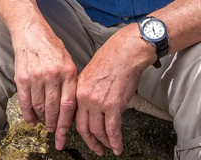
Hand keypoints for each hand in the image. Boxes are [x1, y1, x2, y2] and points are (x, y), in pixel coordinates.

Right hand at [13, 14, 77, 150]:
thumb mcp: (67, 59)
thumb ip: (70, 81)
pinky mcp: (23, 77)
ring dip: (42, 120)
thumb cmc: (51, 45)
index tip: (64, 136)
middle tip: (54, 133)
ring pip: (40, 108)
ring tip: (44, 123)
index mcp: (68, 71)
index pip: (69, 105)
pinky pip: (25, 103)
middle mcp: (54, 75)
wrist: (31, 30)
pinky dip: (28, 115)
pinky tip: (32, 120)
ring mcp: (37, 76)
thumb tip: (71, 106)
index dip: (67, 124)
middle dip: (54, 126)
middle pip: (54, 110)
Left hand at [76, 24, 155, 155]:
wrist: (126, 52)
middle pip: (83, 127)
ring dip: (104, 143)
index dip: (77, 130)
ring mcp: (98, 102)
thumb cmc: (112, 58)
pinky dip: (115, 142)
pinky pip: (113, 130)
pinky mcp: (113, 105)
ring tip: (109, 147)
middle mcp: (85, 96)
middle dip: (90, 141)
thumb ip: (87, 89)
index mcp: (79, 88)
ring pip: (98, 131)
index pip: (73, 115)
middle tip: (95, 149)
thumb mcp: (91, 72)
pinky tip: (117, 146)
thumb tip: (89, 103)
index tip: (80, 137)